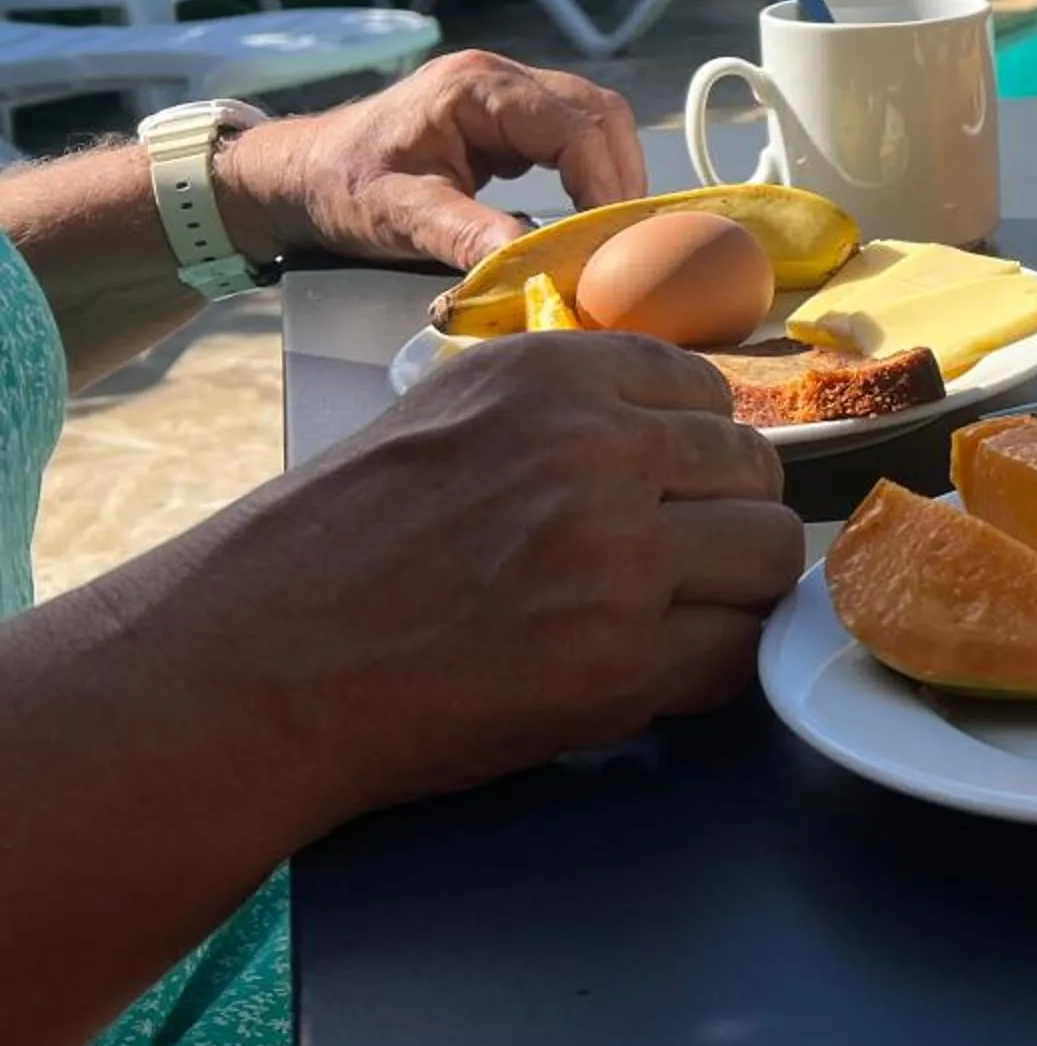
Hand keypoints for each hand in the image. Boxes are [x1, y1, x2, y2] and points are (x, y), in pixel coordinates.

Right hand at [161, 332, 799, 814]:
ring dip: (734, 589)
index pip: (708, 392)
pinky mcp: (621, 663)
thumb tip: (676, 427)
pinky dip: (706, 668)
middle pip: (754, 470)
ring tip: (670, 614)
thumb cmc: (338, 542)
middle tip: (676, 560)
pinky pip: (733, 652)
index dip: (696, 450)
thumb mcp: (452, 414)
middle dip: (724, 516)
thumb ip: (568, 408)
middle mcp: (599, 451)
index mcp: (555, 376)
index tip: (672, 487)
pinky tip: (646, 669)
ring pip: (771, 556)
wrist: (256, 662)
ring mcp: (619, 558)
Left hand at [224, 51, 644, 271]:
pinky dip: (589, 172)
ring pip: (593, 121)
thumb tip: (533, 267)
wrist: (297, 175)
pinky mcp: (507, 118)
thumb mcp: (399, 216)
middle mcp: (499, 79)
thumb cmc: (338, 188)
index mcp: (475, 89)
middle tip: (621, 238)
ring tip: (607, 230)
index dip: (604, 182)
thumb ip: (467, 236)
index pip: (573, 125)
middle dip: (619, 175)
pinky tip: (582, 213)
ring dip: (610, 173)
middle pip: (598, 113)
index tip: (609, 238)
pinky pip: (571, 135)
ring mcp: (506, 94)